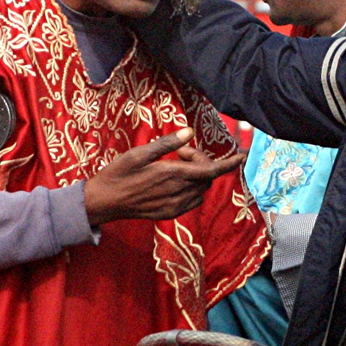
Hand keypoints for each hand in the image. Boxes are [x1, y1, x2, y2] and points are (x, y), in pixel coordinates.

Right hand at [83, 127, 245, 225]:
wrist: (104, 202)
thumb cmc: (118, 173)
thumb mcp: (139, 153)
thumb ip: (166, 144)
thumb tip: (189, 132)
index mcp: (172, 175)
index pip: (210, 169)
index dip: (229, 163)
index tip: (242, 156)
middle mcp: (177, 193)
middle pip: (206, 177)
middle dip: (200, 161)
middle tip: (179, 152)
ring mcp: (174, 206)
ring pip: (201, 189)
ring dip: (196, 175)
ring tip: (172, 165)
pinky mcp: (169, 214)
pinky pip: (192, 201)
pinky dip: (191, 189)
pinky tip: (174, 182)